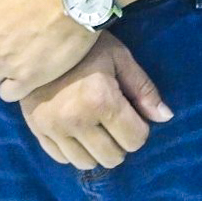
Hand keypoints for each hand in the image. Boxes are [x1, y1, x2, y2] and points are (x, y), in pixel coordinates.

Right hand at [20, 35, 171, 169]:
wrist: (37, 37)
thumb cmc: (85, 45)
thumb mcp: (119, 58)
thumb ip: (143, 89)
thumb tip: (165, 118)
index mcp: (100, 100)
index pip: (135, 140)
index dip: (138, 127)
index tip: (129, 111)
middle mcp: (75, 119)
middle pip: (113, 157)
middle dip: (119, 141)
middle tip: (112, 119)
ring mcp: (52, 126)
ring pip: (87, 163)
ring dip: (95, 149)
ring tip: (92, 125)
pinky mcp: (36, 129)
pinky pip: (62, 158)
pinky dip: (72, 149)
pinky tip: (74, 128)